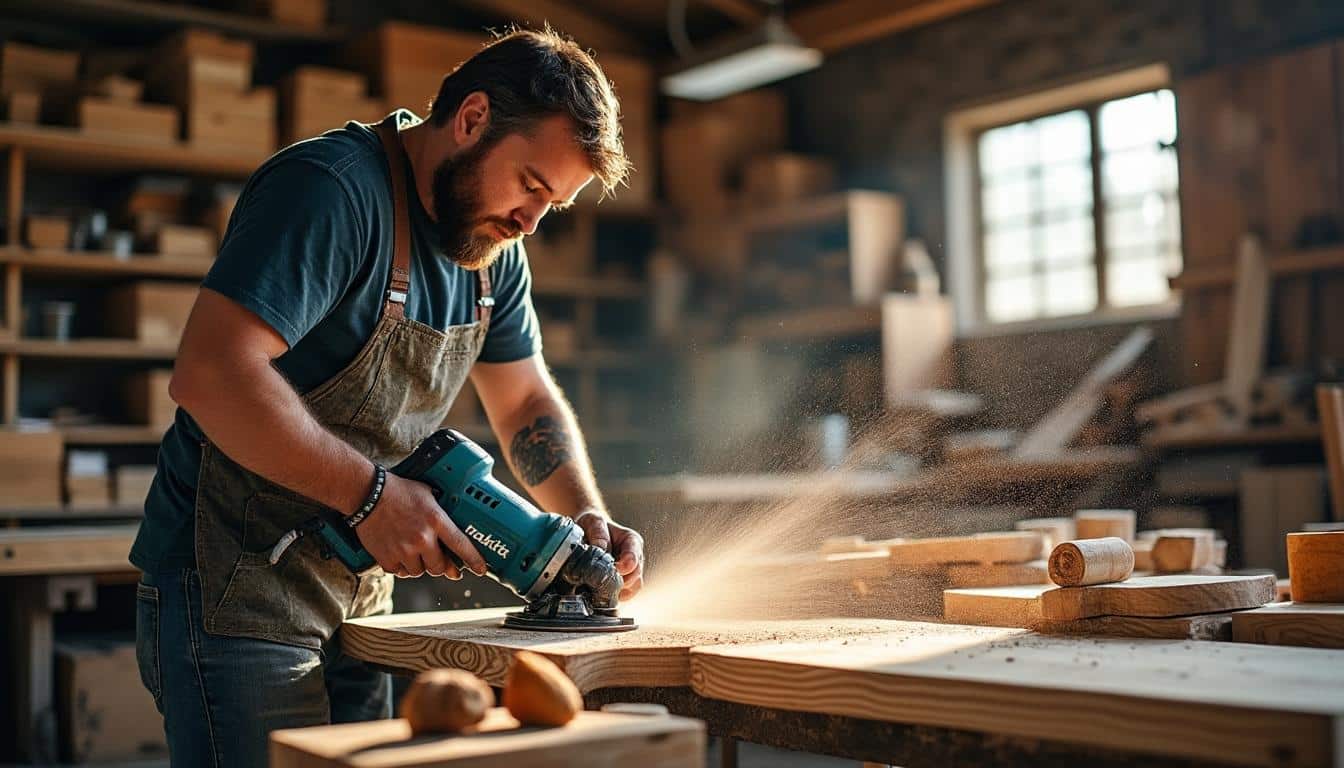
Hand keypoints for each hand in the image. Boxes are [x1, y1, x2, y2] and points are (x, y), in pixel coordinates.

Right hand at [354, 473, 487, 579]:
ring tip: (413, 549)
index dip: (473, 560)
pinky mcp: (386, 558)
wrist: (367, 494)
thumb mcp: (428, 494)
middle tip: (436, 557)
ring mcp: (404, 550)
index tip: (481, 569)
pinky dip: (401, 566)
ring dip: (419, 565)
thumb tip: (454, 528)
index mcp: (436, 520)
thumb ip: (441, 513)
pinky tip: (399, 553)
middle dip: (440, 564)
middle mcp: (422, 538)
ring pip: (420, 572)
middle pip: (440, 567)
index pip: (461, 545)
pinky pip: (401, 572)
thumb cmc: (398, 491)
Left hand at [574, 511, 644, 600]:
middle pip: (635, 576)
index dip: (623, 567)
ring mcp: (630, 572)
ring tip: (599, 586)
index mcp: (631, 541)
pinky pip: (624, 595)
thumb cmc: (593, 524)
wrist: (588, 530)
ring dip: (617, 590)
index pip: (634, 558)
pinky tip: (600, 590)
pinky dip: (613, 595)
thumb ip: (599, 534)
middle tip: (600, 580)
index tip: (612, 569)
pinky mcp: (623, 583)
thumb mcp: (593, 521)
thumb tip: (601, 549)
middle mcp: (635, 557)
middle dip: (618, 580)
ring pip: (632, 588)